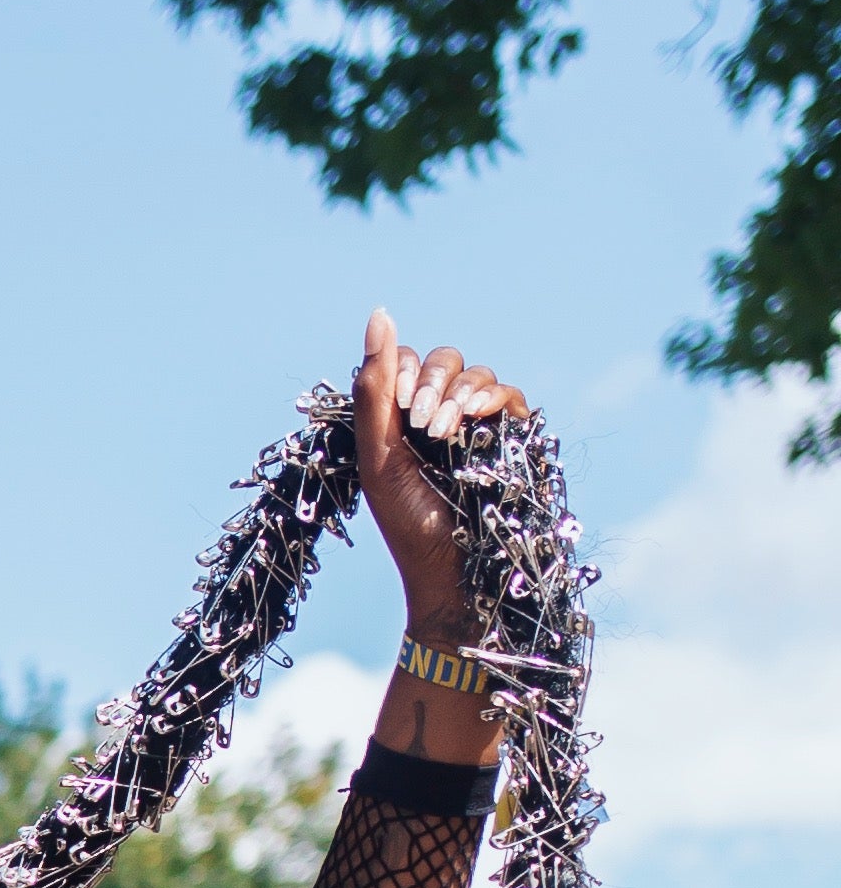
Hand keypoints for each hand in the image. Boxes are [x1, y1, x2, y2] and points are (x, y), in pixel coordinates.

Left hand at [352, 310, 524, 648]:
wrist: (452, 574)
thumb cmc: (408, 522)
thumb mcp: (379, 454)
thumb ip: (375, 387)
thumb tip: (380, 313)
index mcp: (401, 418)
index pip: (403, 362)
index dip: (400, 370)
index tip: (399, 406)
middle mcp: (440, 415)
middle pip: (442, 360)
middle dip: (430, 382)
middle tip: (422, 420)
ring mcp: (478, 425)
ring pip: (476, 374)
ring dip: (458, 393)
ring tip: (444, 431)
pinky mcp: (511, 437)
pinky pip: (510, 396)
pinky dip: (491, 398)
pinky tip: (475, 418)